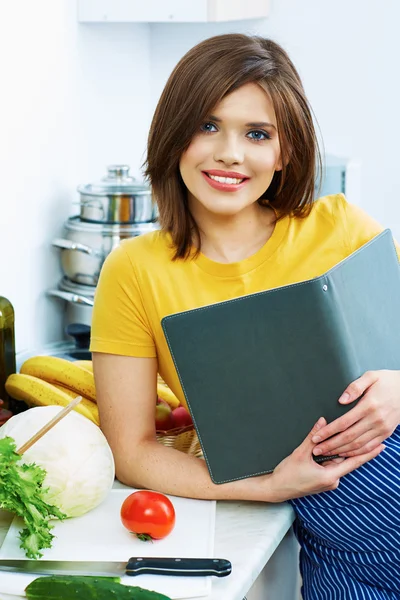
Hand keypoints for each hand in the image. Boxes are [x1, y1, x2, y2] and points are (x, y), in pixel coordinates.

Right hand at [268, 417, 383, 501]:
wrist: (276, 489)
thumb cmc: (287, 474)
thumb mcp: (300, 453)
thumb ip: (313, 437)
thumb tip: (323, 421)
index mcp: (330, 477)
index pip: (354, 462)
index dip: (368, 454)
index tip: (381, 447)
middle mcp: (332, 481)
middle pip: (344, 461)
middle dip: (348, 449)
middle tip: (358, 438)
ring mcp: (327, 482)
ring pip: (335, 463)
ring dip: (335, 453)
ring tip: (331, 446)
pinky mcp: (322, 481)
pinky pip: (330, 467)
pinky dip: (328, 458)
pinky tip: (323, 452)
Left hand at [311, 370, 399, 457]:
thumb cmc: (387, 381)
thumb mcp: (371, 376)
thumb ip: (354, 387)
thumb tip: (341, 400)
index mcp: (368, 405)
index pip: (343, 423)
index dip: (328, 432)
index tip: (316, 437)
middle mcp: (375, 420)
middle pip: (349, 437)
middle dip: (330, 445)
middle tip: (316, 450)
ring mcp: (382, 428)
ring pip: (358, 445)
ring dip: (341, 451)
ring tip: (327, 454)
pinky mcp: (386, 433)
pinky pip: (369, 446)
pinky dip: (356, 452)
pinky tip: (345, 453)